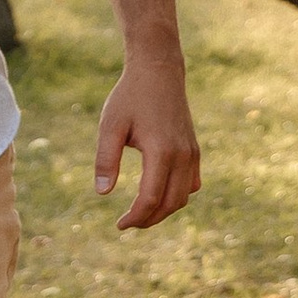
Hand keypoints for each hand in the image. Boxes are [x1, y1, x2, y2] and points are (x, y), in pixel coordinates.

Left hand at [93, 50, 201, 230]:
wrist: (158, 72)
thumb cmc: (130, 97)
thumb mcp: (110, 126)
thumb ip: (105, 160)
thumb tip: (102, 194)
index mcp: (161, 151)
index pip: (151, 198)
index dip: (135, 217)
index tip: (119, 225)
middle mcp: (182, 156)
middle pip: (170, 204)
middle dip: (149, 219)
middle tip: (127, 223)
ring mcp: (192, 153)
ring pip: (183, 197)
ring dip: (164, 210)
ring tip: (140, 213)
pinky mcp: (194, 150)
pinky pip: (192, 184)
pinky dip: (177, 196)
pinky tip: (159, 196)